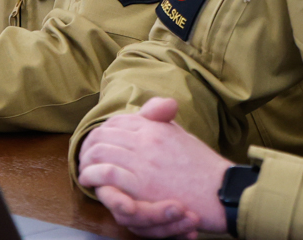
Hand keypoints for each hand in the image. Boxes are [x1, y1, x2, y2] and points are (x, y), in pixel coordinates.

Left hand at [78, 98, 229, 237]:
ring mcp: (142, 160)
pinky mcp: (140, 183)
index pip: (118, 122)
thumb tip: (150, 112)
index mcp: (155, 127)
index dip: (103, 132)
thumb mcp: (181, 136)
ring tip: (83, 169)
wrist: (219, 190)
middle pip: (105, 135)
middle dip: (90, 145)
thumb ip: (161, 122)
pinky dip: (92, 175)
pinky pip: (106, 173)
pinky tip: (87, 180)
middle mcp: (146, 139)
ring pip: (100, 151)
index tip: (97, 142)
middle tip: (84, 156)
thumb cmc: (203, 168)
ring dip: (86, 160)